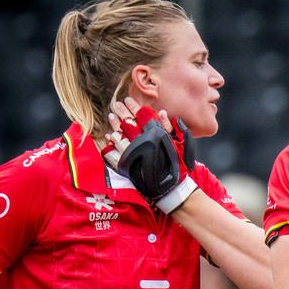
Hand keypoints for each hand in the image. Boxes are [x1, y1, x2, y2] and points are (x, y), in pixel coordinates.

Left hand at [105, 97, 196, 211]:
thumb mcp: (180, 143)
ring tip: (111, 117)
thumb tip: (162, 112)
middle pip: (129, 124)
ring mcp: (133, 155)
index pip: (142, 117)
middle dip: (122, 113)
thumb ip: (171, 127)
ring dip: (115, 126)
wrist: (171, 188)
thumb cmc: (178, 165)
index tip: (128, 100)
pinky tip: (108, 138)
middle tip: (117, 105)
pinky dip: (110, 146)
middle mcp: (143, 143)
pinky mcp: (126, 166)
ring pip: (120, 136)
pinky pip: (114, 154)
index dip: (134, 108)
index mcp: (155, 136)